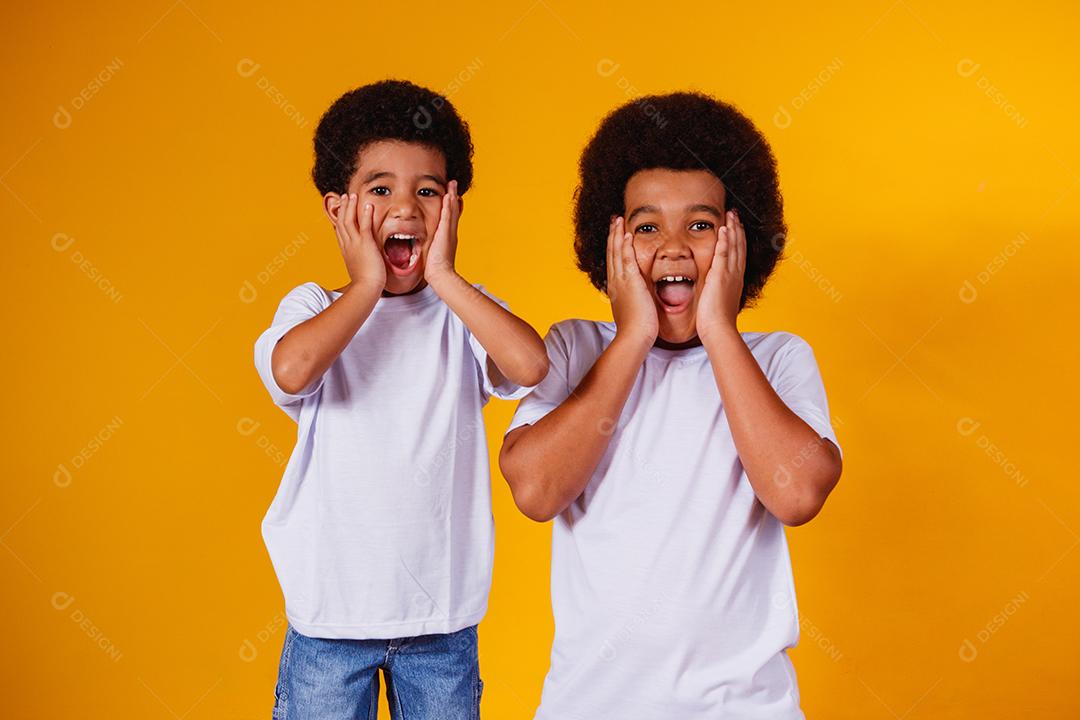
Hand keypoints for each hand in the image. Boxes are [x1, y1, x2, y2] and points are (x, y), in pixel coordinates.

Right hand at [334, 193, 385, 288]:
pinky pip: (364, 225)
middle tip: (345, 197)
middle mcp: (348, 245)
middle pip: (342, 222)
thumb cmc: (364, 284)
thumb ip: (359, 261)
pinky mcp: (366, 244)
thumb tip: (362, 262)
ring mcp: (355, 244)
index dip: (339, 218)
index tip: (341, 209)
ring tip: (353, 195)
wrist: (366, 289)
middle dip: (343, 208)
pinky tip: (367, 204)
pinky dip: (365, 214)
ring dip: (351, 206)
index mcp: (346, 251)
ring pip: (349, 220)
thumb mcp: (358, 269)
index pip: (340, 231)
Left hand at [424, 179, 460, 282]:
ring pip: (452, 210)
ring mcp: (450, 232)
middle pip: (453, 211)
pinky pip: (448, 215)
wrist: (441, 275)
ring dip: (452, 196)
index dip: (450, 207)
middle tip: (453, 185)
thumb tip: (427, 248)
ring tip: (452, 184)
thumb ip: (431, 248)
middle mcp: (451, 232)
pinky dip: (448, 205)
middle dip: (453, 197)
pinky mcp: (446, 233)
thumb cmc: (435, 269)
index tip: (450, 196)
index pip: (449, 218)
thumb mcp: (433, 255)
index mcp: (447, 237)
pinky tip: (448, 195)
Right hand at [607, 216, 657, 347]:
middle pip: (611, 253)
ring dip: (617, 235)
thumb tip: (639, 296)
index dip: (613, 247)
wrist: (633, 338)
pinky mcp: (631, 283)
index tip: (616, 235)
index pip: (613, 262)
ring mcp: (621, 282)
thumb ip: (634, 299)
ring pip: (616, 253)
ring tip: (618, 220)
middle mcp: (615, 282)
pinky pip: (626, 261)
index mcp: (616, 288)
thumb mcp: (633, 310)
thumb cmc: (636, 329)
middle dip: (613, 236)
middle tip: (614, 220)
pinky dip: (625, 247)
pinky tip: (627, 235)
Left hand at [697, 209, 744, 340]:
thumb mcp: (720, 301)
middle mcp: (735, 274)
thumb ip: (718, 290)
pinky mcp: (720, 276)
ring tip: (731, 214)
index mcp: (735, 280)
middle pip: (739, 246)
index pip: (738, 254)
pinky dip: (725, 241)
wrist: (719, 330)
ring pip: (733, 246)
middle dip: (737, 228)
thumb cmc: (717, 321)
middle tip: (735, 213)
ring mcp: (729, 274)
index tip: (736, 226)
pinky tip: (724, 229)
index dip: (738, 239)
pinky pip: (723, 254)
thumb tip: (714, 288)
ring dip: (732, 229)